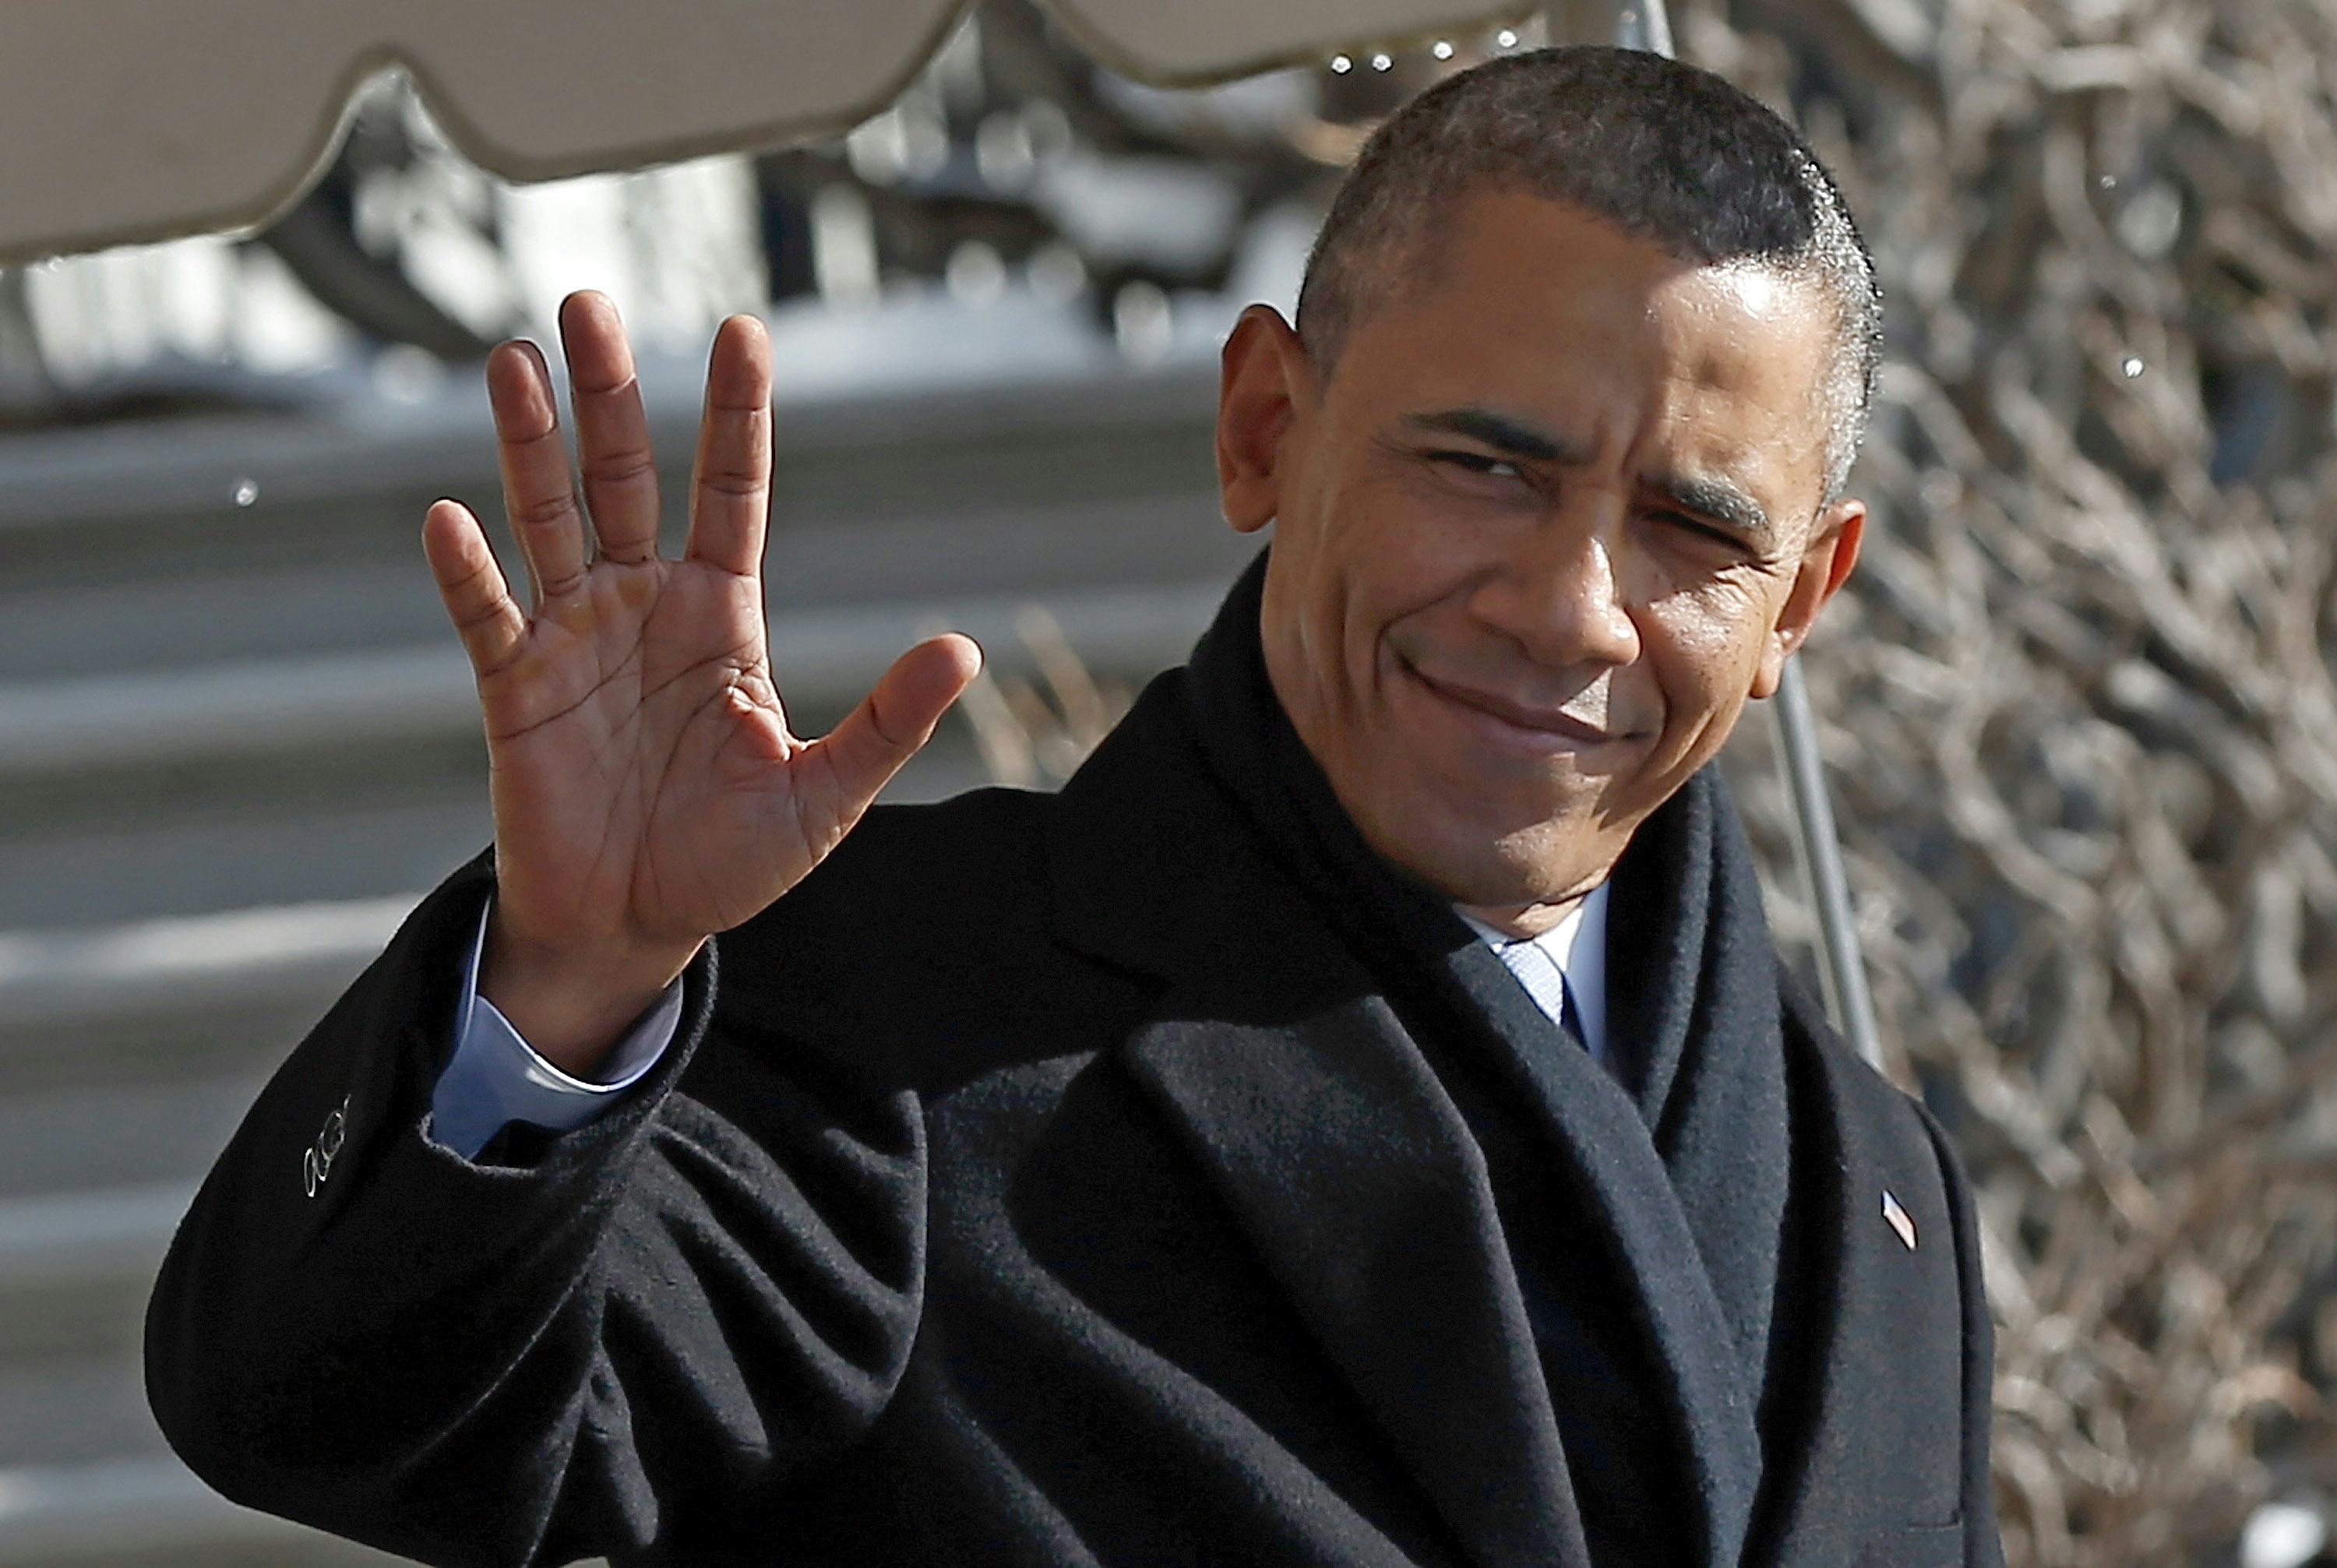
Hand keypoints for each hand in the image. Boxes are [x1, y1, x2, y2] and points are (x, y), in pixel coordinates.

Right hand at [422, 292, 980, 1072]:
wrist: (636, 926)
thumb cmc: (732, 859)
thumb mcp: (825, 795)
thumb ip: (888, 723)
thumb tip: (963, 650)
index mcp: (721, 613)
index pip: (731, 489)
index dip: (735, 412)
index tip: (742, 328)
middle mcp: (643, 603)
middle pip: (623, 473)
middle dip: (608, 390)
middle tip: (586, 300)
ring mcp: (574, 638)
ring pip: (548, 517)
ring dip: (528, 443)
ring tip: (514, 360)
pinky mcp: (514, 690)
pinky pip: (486, 618)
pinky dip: (467, 572)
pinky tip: (450, 519)